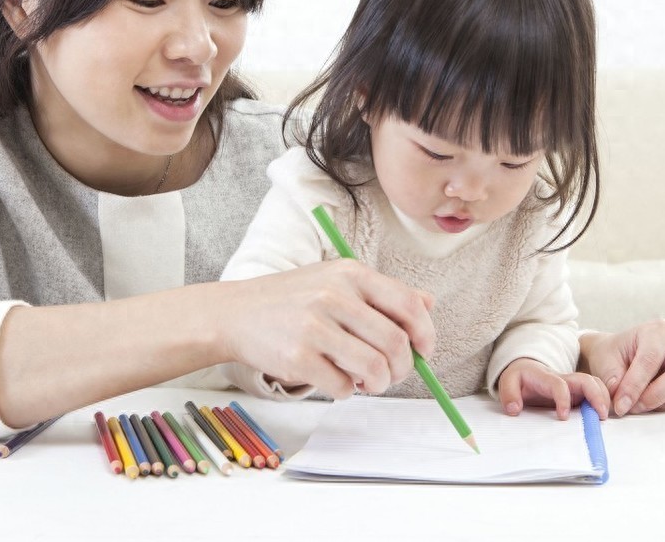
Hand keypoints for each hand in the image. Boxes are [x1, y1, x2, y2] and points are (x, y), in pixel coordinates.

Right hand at [219, 259, 434, 399]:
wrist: (236, 312)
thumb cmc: (293, 299)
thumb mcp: (336, 280)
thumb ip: (382, 293)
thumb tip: (428, 304)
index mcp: (350, 274)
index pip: (409, 305)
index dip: (426, 334)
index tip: (424, 351)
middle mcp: (334, 296)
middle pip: (395, 343)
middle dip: (402, 368)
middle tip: (392, 374)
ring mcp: (314, 327)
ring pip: (374, 368)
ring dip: (378, 383)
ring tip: (368, 381)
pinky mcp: (298, 357)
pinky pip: (343, 386)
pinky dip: (347, 390)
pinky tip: (336, 379)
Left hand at [497, 358, 609, 419]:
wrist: (526, 370)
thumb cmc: (519, 378)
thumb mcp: (508, 382)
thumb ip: (509, 394)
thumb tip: (514, 409)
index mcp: (545, 376)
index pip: (558, 384)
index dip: (563, 399)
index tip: (563, 417)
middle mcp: (563, 379)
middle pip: (585, 379)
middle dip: (596, 394)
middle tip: (601, 415)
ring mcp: (573, 386)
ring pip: (594, 384)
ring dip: (603, 398)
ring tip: (605, 417)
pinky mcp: (578, 394)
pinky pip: (595, 393)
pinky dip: (603, 402)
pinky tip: (603, 417)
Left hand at [579, 319, 664, 415]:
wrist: (624, 356)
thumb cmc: (615, 356)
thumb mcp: (605, 361)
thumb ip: (611, 378)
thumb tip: (621, 398)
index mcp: (659, 330)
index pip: (651, 359)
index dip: (635, 385)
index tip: (621, 405)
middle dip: (657, 395)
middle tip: (635, 408)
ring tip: (645, 404)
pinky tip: (662, 403)